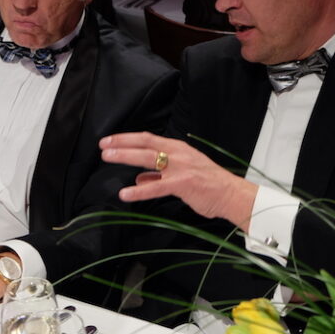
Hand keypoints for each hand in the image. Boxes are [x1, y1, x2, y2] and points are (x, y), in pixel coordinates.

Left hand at [100, 132, 256, 229]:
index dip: (127, 138)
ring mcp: (180, 167)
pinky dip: (139, 190)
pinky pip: (157, 187)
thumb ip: (158, 176)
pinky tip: (125, 194)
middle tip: (103, 145)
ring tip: (107, 158)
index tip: (109, 140)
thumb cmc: (208, 184)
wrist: (231, 195)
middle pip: (145, 144)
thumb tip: (139, 179)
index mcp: (177, 148)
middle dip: (122, 143)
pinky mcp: (183, 183)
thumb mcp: (182, 174)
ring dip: (126, 156)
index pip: (148, 139)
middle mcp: (178, 153)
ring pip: (148, 158)